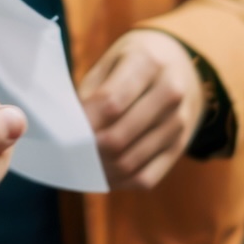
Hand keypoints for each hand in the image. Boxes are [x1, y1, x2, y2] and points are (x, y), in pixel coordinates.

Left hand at [79, 30, 204, 190]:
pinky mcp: (180, 146)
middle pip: (119, 136)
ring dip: (100, 169)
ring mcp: (179, 122)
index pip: (110, 103)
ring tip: (79, 165)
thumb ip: (91, 93)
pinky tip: (102, 175)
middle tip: (66, 153)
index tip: (62, 133)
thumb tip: (66, 131)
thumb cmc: (131, 63)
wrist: (180, 64)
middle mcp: (170, 92)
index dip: (84, 123)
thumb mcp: (110, 62)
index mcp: (148, 62)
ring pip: (131, 161)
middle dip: (88, 150)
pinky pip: (147, 178)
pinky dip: (120, 182)